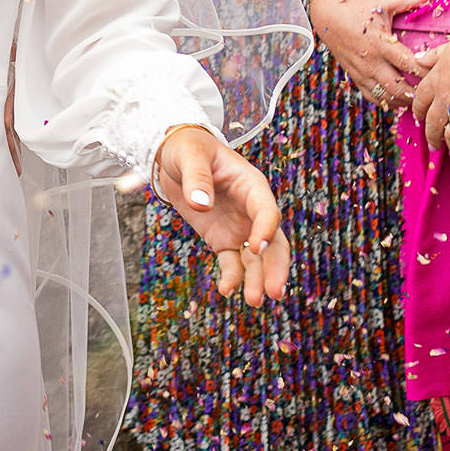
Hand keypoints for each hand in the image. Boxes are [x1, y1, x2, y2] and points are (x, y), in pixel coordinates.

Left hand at [152, 124, 292, 306]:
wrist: (173, 156)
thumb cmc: (188, 149)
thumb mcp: (190, 155)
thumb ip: (197, 177)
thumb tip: (201, 203)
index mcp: (252, 186)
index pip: (267, 210)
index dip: (265, 229)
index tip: (256, 247)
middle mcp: (252, 210)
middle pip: (273, 242)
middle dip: (275, 267)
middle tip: (273, 292)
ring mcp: (240, 227)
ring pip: (256, 259)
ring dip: (256, 279)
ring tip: (252, 301)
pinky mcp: (223, 239)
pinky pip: (232, 262)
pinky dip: (232, 277)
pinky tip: (226, 290)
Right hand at [309, 0, 427, 108]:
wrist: (327, 15)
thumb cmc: (357, 7)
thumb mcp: (383, 2)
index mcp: (381, 43)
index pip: (409, 65)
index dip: (426, 72)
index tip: (440, 72)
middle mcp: (371, 61)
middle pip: (398, 88)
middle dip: (417, 93)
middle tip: (432, 92)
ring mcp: (361, 71)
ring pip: (385, 96)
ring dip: (403, 100)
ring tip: (419, 98)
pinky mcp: (354, 76)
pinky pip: (371, 96)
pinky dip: (386, 101)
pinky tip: (399, 99)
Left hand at [412, 25, 449, 161]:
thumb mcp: (449, 47)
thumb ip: (433, 56)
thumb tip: (418, 59)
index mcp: (436, 80)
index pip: (420, 100)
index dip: (418, 111)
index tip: (419, 118)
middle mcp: (445, 99)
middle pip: (433, 122)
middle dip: (431, 136)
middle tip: (433, 146)